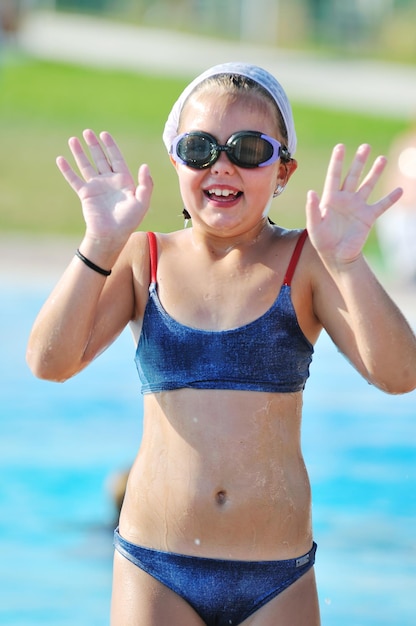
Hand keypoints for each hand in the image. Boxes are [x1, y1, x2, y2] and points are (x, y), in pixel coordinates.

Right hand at [56, 129, 152, 243]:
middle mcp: (108, 181)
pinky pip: (74, 179)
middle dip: (94, 145)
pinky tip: (60, 159)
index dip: (111, 146)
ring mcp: (96, 187)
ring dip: (79, 153)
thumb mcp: (142, 202)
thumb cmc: (129, 221)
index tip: (105, 135)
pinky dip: (67, 169)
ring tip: (73, 139)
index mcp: (123, 181)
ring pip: (86, 165)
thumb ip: (146, 184)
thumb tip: (145, 166)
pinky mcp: (85, 194)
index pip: (116, 159)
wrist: (112, 235)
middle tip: (88, 131)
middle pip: (100, 158)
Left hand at [305, 144, 402, 265]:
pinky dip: (390, 199)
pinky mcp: (368, 217)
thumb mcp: (314, 226)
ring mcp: (358, 207)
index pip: (334, 176)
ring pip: (368, 185)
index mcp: (330, 199)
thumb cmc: (322, 241)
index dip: (337, 161)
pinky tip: (399, 190)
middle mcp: (345, 199)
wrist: (337, 256)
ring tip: (382, 158)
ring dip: (375, 172)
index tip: (340, 147)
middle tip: (366, 146)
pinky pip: (381, 206)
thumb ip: (312, 209)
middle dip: (359, 161)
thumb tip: (311, 192)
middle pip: (353, 176)